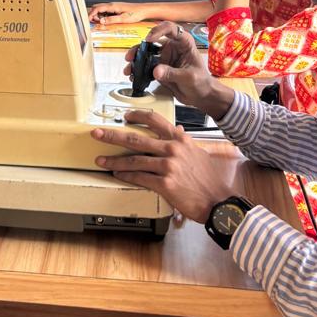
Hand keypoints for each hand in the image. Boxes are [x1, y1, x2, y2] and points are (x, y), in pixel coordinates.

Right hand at [88, 1, 150, 24]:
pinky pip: (106, 11)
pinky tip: (106, 21)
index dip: (91, 14)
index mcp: (112, 6)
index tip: (88, 20)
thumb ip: (111, 20)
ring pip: (101, 9)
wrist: (144, 10)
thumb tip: (101, 21)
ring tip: (100, 23)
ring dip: (98, 15)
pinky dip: (103, 15)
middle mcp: (112, 5)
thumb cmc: (135, 14)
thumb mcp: (123, 19)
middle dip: (93, 14)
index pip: (97, 8)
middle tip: (93, 22)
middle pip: (97, 7)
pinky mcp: (117, 8)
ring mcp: (114, 6)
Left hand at [92, 110, 232, 223]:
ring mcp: (169, 166)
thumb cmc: (209, 180)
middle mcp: (173, 149)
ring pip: (134, 160)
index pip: (155, 120)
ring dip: (114, 160)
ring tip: (101, 160)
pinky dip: (126, 176)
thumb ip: (184, 142)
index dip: (137, 116)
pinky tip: (117, 175)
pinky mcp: (165, 184)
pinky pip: (140, 178)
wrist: (218, 201)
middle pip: (136, 138)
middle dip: (113, 135)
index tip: (124, 116)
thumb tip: (177, 130)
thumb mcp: (198, 153)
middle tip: (97, 134)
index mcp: (180, 140)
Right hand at [123, 29, 232, 117]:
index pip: (171, 29)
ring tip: (129, 69)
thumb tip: (156, 71)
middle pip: (153, 41)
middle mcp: (172, 48)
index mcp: (183, 43)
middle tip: (131, 56)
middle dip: (140, 47)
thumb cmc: (202, 83)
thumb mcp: (189, 78)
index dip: (159, 31)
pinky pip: (146, 67)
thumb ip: (173, 73)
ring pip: (147, 54)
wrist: (202, 97)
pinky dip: (138, 71)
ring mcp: (165, 58)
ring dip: (136, 60)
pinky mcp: (160, 69)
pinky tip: (134, 76)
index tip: (149, 40)